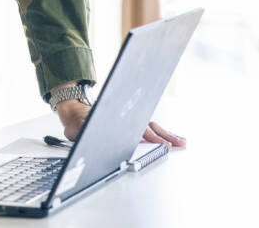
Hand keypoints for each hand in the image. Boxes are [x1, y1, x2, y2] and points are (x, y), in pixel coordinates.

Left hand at [56, 100, 185, 148]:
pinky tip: (174, 141)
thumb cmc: (80, 123)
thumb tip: (90, 128)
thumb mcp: (79, 127)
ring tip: (182, 142)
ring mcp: (131, 124)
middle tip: (175, 145)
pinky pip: (152, 129)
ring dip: (168, 136)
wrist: (76, 113)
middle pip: (148, 130)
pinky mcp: (134, 127)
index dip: (149, 140)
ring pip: (153, 129)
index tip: (162, 145)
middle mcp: (126, 123)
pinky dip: (165, 135)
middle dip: (163, 138)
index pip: (135, 133)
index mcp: (115, 124)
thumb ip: (85, 129)